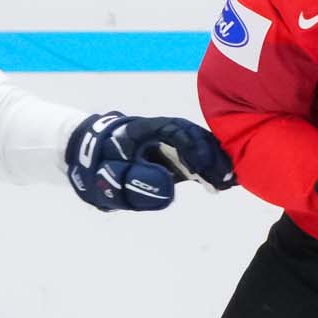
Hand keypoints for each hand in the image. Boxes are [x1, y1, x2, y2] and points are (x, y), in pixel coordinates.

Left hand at [65, 111, 236, 211]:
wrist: (88, 159)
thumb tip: (169, 188)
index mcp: (141, 129)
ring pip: (199, 146)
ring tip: (229, 182)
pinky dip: (212, 169)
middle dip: (211, 154)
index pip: (172, 129)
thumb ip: (132, 182)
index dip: (191, 145)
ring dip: (215, 162)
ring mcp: (169, 144)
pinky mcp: (176, 158)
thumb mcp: (106, 177)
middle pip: (192, 135)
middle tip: (224, 177)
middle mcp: (160, 132)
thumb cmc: (95, 167)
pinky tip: (226, 182)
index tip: (202, 166)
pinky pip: (198, 159)